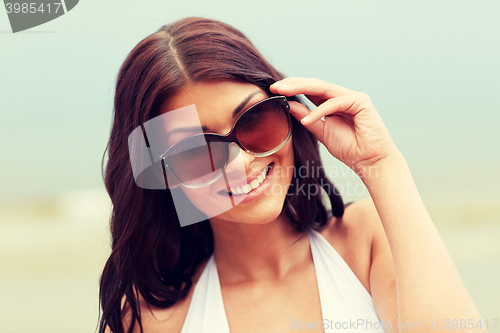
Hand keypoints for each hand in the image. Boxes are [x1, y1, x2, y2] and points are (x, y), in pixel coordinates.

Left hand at [270, 77, 399, 176]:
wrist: (371, 162)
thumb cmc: (350, 149)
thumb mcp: (321, 132)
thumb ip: (307, 118)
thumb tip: (289, 105)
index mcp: (333, 103)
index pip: (310, 91)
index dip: (292, 88)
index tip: (274, 90)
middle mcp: (342, 97)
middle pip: (314, 85)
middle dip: (293, 84)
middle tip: (275, 86)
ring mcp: (352, 97)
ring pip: (323, 88)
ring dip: (302, 88)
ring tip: (284, 92)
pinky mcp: (361, 101)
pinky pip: (335, 103)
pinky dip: (320, 110)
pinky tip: (307, 119)